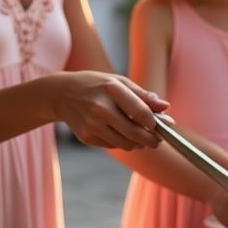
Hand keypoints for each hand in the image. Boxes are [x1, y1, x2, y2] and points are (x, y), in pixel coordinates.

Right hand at [53, 71, 168, 150]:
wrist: (61, 94)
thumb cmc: (95, 85)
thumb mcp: (118, 82)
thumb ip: (143, 96)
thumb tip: (166, 107)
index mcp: (111, 90)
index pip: (140, 112)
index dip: (155, 123)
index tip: (161, 125)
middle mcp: (100, 109)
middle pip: (135, 133)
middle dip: (151, 139)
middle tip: (158, 140)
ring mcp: (92, 125)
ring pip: (126, 144)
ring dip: (138, 143)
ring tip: (139, 135)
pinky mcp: (86, 137)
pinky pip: (113, 146)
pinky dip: (121, 142)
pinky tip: (119, 132)